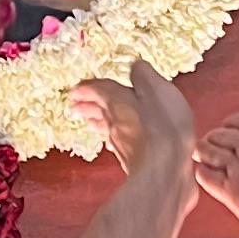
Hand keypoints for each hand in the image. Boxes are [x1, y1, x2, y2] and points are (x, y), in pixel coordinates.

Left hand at [74, 62, 200, 220]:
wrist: (164, 172)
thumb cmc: (163, 127)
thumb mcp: (157, 90)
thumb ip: (144, 76)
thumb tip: (135, 66)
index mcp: (118, 102)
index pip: (98, 90)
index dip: (88, 87)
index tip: (76, 88)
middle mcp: (115, 123)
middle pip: (97, 111)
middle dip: (86, 106)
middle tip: (74, 106)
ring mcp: (122, 145)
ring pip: (105, 128)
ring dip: (97, 122)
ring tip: (91, 121)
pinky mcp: (132, 162)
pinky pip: (117, 144)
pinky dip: (114, 139)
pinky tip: (116, 143)